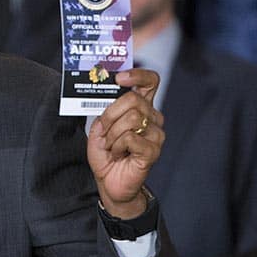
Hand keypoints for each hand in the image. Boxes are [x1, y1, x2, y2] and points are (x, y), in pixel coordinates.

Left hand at [87, 68, 163, 218]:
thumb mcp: (100, 127)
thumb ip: (105, 109)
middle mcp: (153, 118)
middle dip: (110, 115)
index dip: (137, 75)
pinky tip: (118, 154)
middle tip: (105, 131)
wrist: (109, 181)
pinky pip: (130, 138)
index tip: (120, 78)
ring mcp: (156, 134)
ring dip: (112, 134)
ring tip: (112, 146)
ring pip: (131, 119)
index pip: (150, 82)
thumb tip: (106, 94)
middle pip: (133, 100)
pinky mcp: (153, 150)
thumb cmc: (107, 153)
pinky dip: (117, 146)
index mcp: (141, 108)